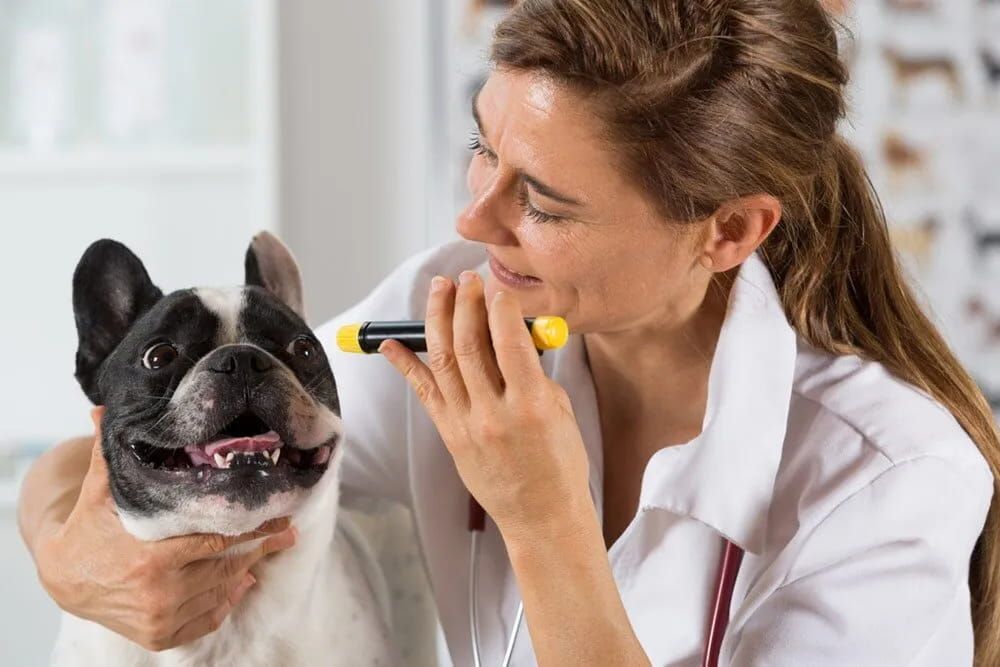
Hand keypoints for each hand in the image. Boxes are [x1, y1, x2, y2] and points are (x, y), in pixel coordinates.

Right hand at [34, 407, 296, 651]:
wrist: (63, 579)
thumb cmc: (89, 529)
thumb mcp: (100, 491)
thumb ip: (111, 455)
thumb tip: (105, 408)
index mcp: (153, 556)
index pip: (219, 542)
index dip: (255, 530)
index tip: (283, 519)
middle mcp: (161, 591)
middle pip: (228, 567)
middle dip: (261, 549)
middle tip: (289, 534)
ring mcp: (161, 617)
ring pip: (221, 593)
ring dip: (244, 574)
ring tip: (261, 555)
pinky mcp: (159, 636)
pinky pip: (206, 621)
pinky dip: (225, 603)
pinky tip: (237, 585)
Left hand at [380, 271, 592, 539]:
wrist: (542, 516)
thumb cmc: (560, 465)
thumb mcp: (561, 411)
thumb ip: (535, 372)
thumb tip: (510, 335)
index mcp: (531, 405)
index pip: (509, 342)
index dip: (499, 308)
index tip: (496, 289)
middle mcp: (494, 414)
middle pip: (470, 346)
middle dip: (465, 305)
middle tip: (466, 279)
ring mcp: (467, 426)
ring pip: (443, 361)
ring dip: (437, 320)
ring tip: (439, 291)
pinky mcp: (450, 437)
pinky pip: (424, 393)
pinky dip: (406, 364)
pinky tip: (392, 342)